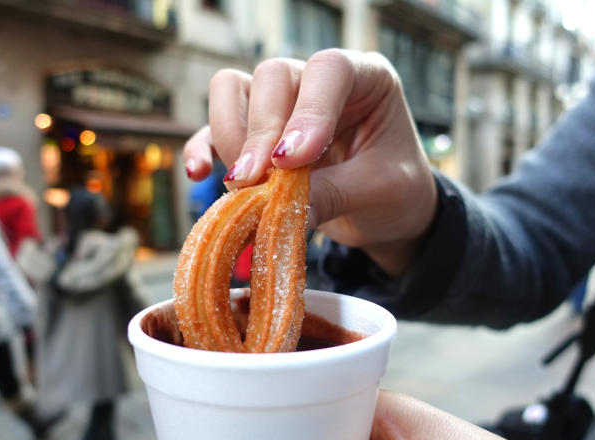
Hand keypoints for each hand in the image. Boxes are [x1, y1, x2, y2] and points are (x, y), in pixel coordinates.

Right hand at [183, 50, 437, 275]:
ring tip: (243, 185)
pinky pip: (217, 128)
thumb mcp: (378, 192)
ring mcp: (283, 103)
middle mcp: (318, 81)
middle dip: (261, 132)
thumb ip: (335, 195)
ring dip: (232, 138)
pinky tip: (199, 173)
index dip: (308, 110)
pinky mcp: (256, 135)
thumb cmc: (396, 191)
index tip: (293, 160)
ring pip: (234, 89)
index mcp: (366, 79)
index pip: (329, 70)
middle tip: (257, 182)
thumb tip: (285, 210)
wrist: (386, 214)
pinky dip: (204, 148)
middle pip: (273, 76)